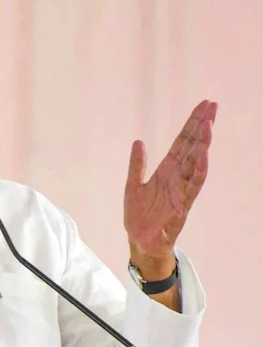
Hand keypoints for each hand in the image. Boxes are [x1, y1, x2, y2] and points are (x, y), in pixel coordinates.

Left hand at [124, 100, 217, 275]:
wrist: (140, 241)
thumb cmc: (139, 215)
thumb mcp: (132, 184)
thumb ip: (137, 164)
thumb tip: (139, 141)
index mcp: (165, 170)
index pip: (182, 142)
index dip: (192, 124)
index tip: (204, 105)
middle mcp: (176, 177)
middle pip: (193, 147)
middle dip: (202, 127)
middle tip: (213, 106)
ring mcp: (181, 189)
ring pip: (196, 163)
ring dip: (203, 145)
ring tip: (209, 126)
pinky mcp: (182, 204)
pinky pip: (193, 185)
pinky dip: (199, 170)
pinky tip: (204, 156)